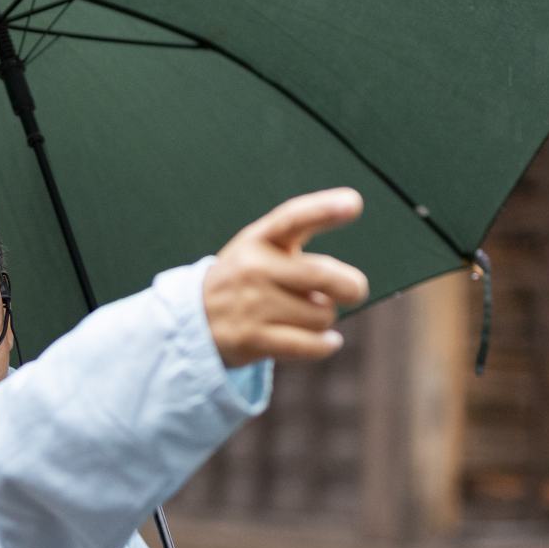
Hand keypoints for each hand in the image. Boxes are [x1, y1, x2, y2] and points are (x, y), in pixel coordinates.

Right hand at [204, 188, 368, 368]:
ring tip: (301, 315)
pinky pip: (310, 344)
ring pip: (321, 315)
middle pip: (322, 275)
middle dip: (351, 286)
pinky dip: (326, 344)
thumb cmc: (245, 281)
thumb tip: (351, 285)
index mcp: (259, 238)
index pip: (293, 218)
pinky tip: (327, 341)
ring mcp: (251, 304)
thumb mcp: (261, 250)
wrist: (194, 318)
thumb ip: (303, 253)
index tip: (354, 203)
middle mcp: (254, 268)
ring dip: (322, 319)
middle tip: (354, 291)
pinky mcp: (252, 338)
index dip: (324, 210)